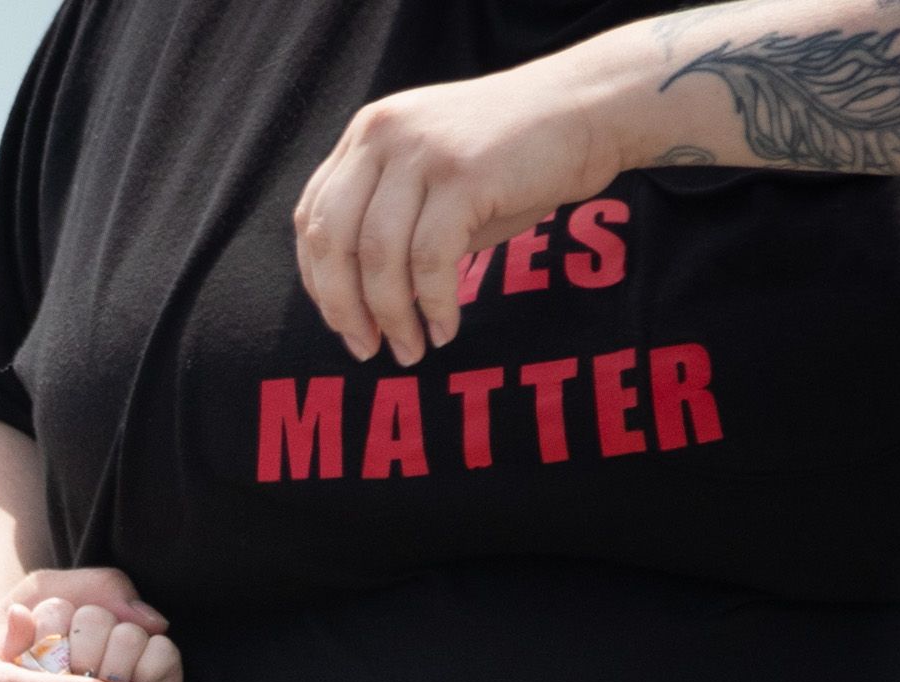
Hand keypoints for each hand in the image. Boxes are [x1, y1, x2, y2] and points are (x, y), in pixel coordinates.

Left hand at [291, 38, 638, 364]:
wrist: (588, 110)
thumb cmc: (513, 159)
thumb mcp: (434, 183)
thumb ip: (391, 225)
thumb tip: (357, 306)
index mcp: (368, 133)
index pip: (311, 217)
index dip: (318, 281)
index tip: (341, 323)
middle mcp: (385, 133)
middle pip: (332, 240)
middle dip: (343, 308)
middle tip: (364, 350)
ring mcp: (423, 150)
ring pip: (378, 256)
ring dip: (390, 317)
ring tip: (409, 351)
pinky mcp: (465, 173)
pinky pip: (430, 260)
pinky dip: (434, 305)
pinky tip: (445, 329)